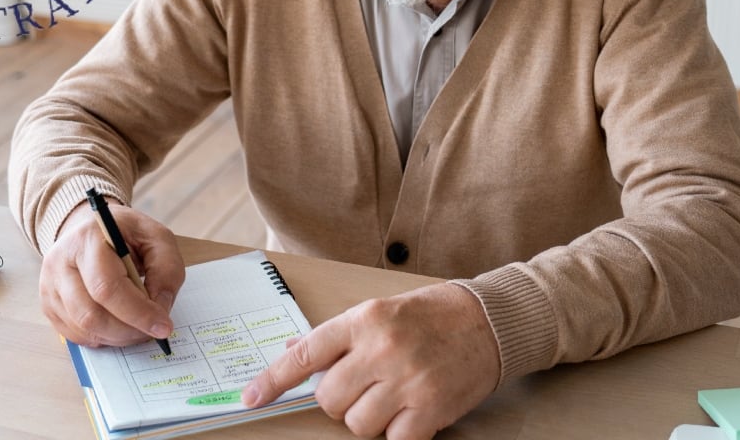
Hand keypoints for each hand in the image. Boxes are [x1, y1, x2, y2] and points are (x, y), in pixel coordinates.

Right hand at [39, 202, 184, 346]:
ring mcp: (49, 285)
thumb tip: (160, 308)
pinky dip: (102, 337)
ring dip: (117, 337)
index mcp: (88, 239)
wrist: (90, 228)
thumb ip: (167, 269)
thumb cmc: (126, 234)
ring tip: (137, 327)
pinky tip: (118, 325)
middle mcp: (60, 262)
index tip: (163, 326)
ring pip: (82, 328)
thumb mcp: (157, 237)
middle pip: (91, 314)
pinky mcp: (48, 304)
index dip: (137, 312)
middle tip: (153, 331)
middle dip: (128, 330)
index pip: (107, 287)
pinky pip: (75, 334)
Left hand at [242, 282, 499, 439]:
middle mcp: (381, 349)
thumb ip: (338, 336)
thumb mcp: (379, 311)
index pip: (305, 354)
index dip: (272, 380)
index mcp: (363, 319)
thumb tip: (293, 351)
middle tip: (363, 387)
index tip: (250, 398)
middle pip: (328, 399)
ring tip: (391, 398)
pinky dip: (396, 435)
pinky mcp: (430, 408)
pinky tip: (409, 415)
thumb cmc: (431, 314)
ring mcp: (406, 380)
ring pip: (357, 424)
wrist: (489, 320)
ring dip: (368, 419)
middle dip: (339, 401)